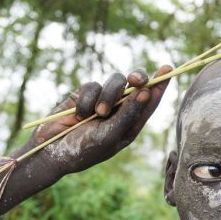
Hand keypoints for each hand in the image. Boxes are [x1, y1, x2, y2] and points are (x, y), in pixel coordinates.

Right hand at [28, 65, 172, 176]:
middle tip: (136, 80)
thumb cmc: (86, 149)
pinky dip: (87, 99)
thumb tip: (146, 92)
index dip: (159, 84)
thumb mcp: (110, 135)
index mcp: (132, 123)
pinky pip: (92, 85)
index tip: (168, 68)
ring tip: (98, 113)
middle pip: (136, 84)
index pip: (150, 100)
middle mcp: (120, 109)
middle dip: (138, 79)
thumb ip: (128, 114)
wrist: (52, 150)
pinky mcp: (85, 94)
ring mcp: (103, 100)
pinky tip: (80, 114)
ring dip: (108, 96)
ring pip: (115, 82)